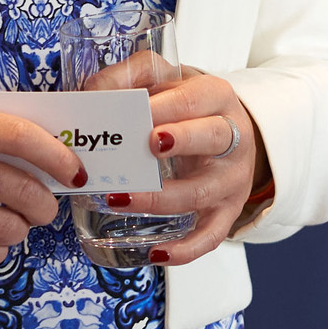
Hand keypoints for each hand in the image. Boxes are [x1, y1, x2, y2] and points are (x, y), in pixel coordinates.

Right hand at [0, 104, 83, 268]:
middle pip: (19, 189)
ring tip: (13, 223)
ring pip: (4, 227)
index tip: (75, 173)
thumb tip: (60, 162)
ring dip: (19, 230)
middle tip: (44, 208)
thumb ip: (2, 139)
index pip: (20, 136)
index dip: (56, 157)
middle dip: (44, 205)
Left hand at [81, 51, 267, 265]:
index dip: (166, 107)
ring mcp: (232, 180)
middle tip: (148, 143)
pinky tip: (155, 253)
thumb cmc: (191, 109)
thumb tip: (95, 89)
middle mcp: (233, 138)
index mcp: (217, 98)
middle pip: (213, 137)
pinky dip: (186, 250)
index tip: (136, 113)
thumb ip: (133, 75)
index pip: (194, 99)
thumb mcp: (170, 80)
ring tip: (118, 199)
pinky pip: (211, 236)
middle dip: (182, 140)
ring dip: (161, 198)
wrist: (232, 136)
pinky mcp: (227, 212)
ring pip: (202, 192)